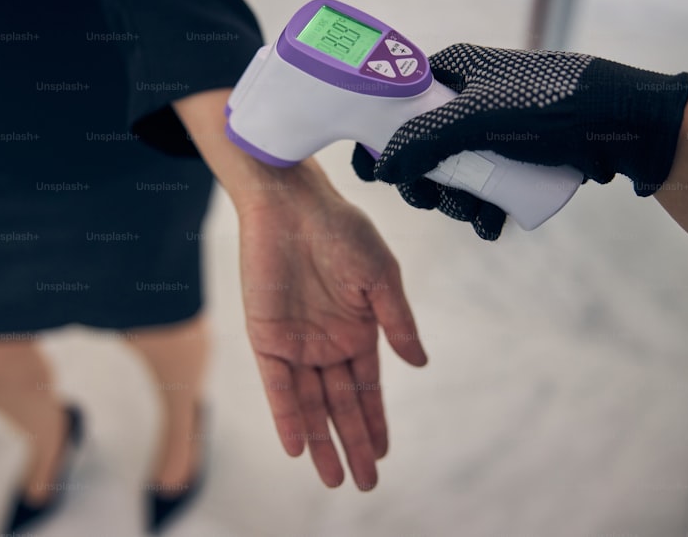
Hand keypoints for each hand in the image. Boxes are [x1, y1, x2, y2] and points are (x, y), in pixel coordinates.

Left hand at [237, 179, 426, 489]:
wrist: (291, 204)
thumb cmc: (341, 231)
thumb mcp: (381, 277)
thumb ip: (397, 322)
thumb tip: (421, 364)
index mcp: (358, 330)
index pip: (367, 388)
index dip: (374, 422)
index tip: (382, 455)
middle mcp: (327, 343)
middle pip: (341, 405)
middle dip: (353, 443)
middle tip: (365, 484)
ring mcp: (296, 343)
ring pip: (310, 404)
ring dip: (321, 441)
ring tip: (333, 479)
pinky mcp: (267, 337)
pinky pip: (277, 386)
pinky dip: (288, 416)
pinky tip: (299, 446)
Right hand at [354, 43, 687, 238]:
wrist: (625, 126)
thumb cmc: (551, 107)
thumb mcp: (478, 118)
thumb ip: (425, 139)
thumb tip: (382, 170)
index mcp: (452, 71)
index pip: (396, 101)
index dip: (380, 136)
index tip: (372, 172)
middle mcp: (468, 96)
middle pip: (422, 145)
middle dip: (426, 182)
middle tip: (431, 203)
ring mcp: (493, 127)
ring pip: (455, 171)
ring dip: (456, 202)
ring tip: (475, 217)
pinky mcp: (517, 154)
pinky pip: (486, 184)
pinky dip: (483, 208)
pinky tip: (492, 226)